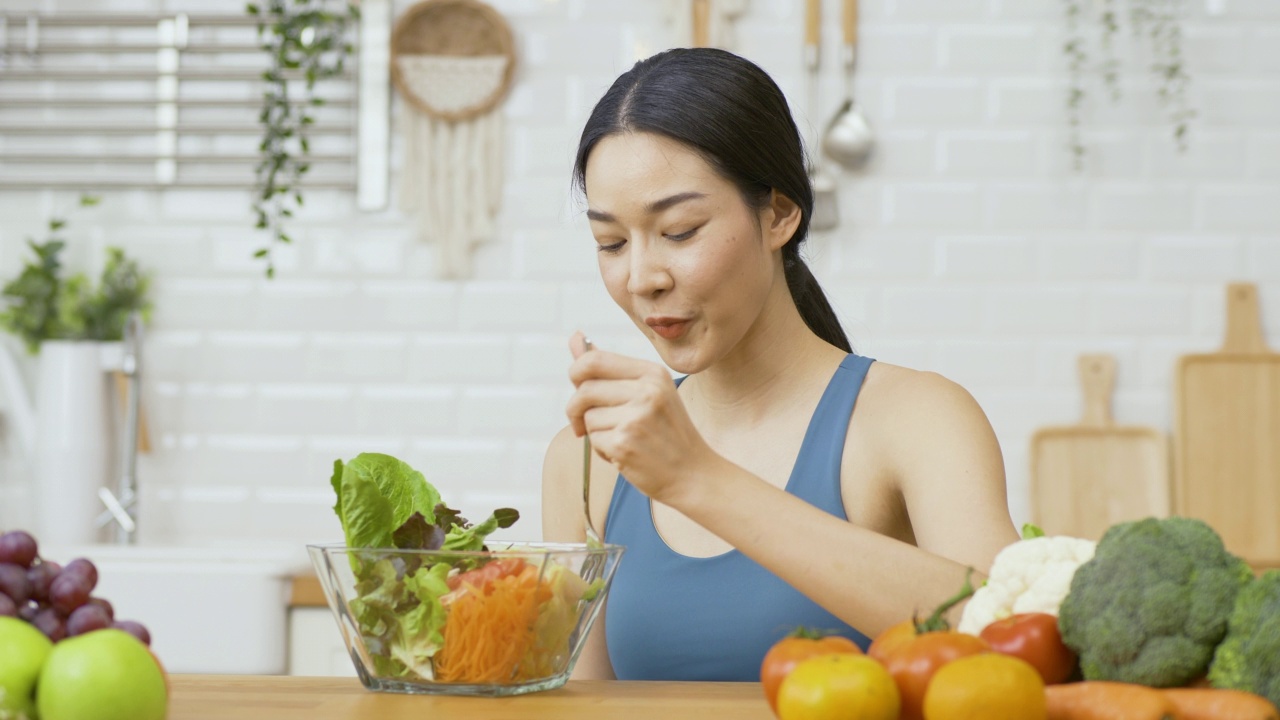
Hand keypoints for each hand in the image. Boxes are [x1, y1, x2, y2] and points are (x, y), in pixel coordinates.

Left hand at [566, 331, 714, 504]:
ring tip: (621, 440)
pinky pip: (593, 440)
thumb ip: (608, 368)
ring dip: (595, 433)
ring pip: (587, 416)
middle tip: (583, 423)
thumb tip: (575, 337)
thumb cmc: (666, 433)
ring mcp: (636, 417)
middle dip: (576, 408)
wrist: (693, 474)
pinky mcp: (625, 443)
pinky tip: (624, 455)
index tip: (579, 389)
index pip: (594, 360)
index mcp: (652, 373)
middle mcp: (647, 391)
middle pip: (584, 388)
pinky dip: (602, 451)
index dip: (576, 373)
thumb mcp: (647, 393)